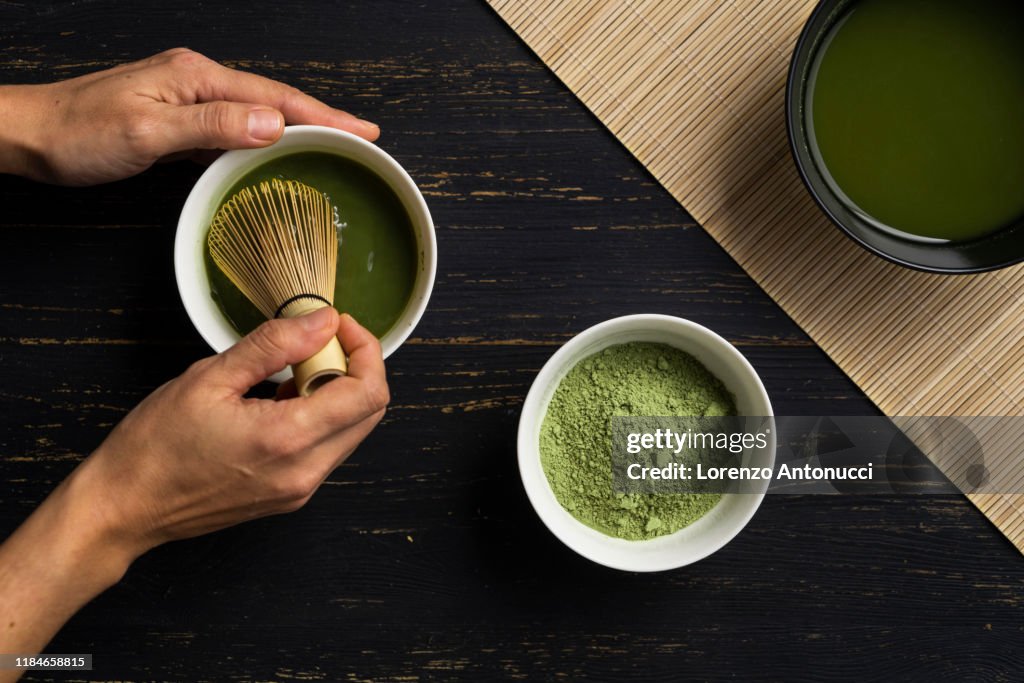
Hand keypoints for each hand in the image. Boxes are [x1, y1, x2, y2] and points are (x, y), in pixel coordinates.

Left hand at [0, 48, 379, 184]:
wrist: (29, 134)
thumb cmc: (78, 134)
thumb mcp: (147, 132)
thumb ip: (212, 127)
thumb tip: (272, 124)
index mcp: (197, 78)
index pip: (275, 97)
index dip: (323, 116)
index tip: (363, 131)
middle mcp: (197, 80)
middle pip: (274, 100)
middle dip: (322, 118)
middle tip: (364, 138)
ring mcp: (188, 98)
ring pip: (256, 113)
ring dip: (296, 129)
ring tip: (334, 145)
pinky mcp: (177, 118)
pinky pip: (233, 128)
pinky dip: (263, 140)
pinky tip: (276, 153)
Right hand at [0, 307, 387, 662]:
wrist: (126, 507)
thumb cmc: (156, 447)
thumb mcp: (210, 378)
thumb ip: (274, 345)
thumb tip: (322, 321)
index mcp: (288, 439)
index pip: (368, 392)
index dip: (364, 350)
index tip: (337, 326)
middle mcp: (305, 471)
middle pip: (370, 412)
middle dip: (354, 368)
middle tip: (314, 344)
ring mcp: (301, 489)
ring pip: (352, 430)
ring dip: (337, 393)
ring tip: (289, 373)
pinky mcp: (291, 495)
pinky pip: (328, 448)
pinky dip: (320, 417)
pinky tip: (280, 401)